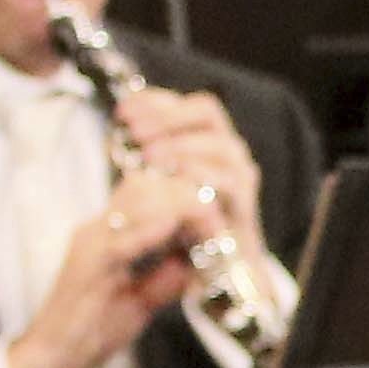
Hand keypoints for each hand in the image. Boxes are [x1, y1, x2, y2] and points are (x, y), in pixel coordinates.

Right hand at [3, 168, 217, 367]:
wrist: (49, 356)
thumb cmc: (91, 331)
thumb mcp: (140, 302)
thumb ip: (165, 280)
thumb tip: (192, 265)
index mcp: (107, 234)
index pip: (146, 191)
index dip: (184, 195)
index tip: (214, 216)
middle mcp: (97, 229)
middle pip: (144, 184)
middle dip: (186, 193)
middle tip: (216, 218)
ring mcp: (90, 243)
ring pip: (135, 200)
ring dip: (177, 205)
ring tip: (206, 223)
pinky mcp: (86, 265)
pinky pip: (121, 239)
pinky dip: (150, 229)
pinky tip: (174, 226)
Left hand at [114, 85, 265, 260]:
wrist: (220, 266)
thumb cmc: (187, 223)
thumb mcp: (163, 184)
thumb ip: (151, 156)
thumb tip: (123, 130)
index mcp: (209, 139)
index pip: (186, 104)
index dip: (155, 101)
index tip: (124, 112)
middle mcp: (228, 149)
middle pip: (206, 110)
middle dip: (167, 117)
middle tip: (135, 132)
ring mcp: (240, 174)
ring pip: (218, 143)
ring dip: (180, 145)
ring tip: (148, 156)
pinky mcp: (245, 203)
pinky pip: (228, 181)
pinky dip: (199, 175)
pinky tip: (173, 177)